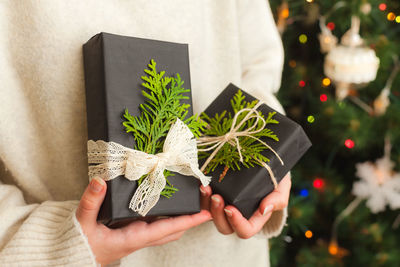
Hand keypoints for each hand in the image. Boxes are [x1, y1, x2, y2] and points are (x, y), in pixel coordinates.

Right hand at [76, 177, 210, 265]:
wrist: (74, 255)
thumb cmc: (80, 243)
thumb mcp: (82, 222)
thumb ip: (90, 202)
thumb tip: (100, 181)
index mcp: (133, 237)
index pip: (167, 229)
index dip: (187, 221)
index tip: (205, 214)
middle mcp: (141, 237)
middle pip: (174, 230)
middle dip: (191, 219)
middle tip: (204, 203)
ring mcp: (138, 234)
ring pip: (167, 228)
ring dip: (182, 217)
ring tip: (192, 200)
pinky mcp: (134, 230)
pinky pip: (157, 223)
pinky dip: (168, 215)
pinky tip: (169, 202)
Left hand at [200, 174, 290, 238]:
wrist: (264, 162)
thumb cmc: (275, 178)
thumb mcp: (281, 186)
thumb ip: (278, 199)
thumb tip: (264, 209)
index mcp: (254, 219)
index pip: (245, 231)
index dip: (237, 224)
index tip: (231, 208)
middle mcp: (237, 215)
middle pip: (224, 227)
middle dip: (217, 214)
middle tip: (216, 197)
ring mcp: (224, 206)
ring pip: (210, 215)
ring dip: (206, 204)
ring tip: (205, 188)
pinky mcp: (215, 194)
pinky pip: (203, 200)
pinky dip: (201, 194)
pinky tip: (201, 182)